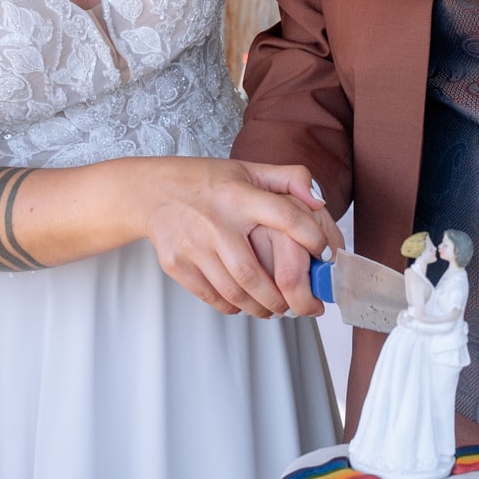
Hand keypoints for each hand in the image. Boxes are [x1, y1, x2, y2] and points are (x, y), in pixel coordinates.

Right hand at [144, 160, 333, 318]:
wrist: (152, 191)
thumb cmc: (209, 182)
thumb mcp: (249, 169)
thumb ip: (290, 178)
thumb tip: (319, 201)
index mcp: (239, 195)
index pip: (286, 217)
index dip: (312, 239)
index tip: (325, 255)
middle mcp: (215, 222)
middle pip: (254, 274)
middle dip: (282, 297)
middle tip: (299, 304)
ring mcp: (193, 245)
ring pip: (234, 292)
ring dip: (261, 308)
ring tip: (274, 309)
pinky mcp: (176, 264)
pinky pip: (211, 297)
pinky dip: (233, 307)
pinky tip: (245, 304)